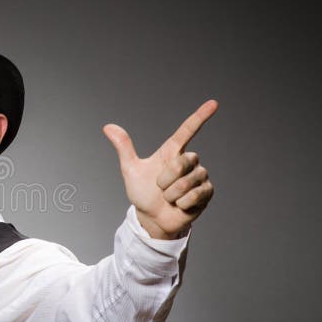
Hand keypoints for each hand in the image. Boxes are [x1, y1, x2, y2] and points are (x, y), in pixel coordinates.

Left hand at [103, 100, 217, 239]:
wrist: (152, 217)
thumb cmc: (142, 192)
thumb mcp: (130, 170)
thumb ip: (123, 148)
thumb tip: (108, 126)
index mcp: (172, 152)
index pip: (187, 131)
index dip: (200, 117)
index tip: (213, 103)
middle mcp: (188, 161)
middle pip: (182, 162)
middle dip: (165, 179)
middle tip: (160, 188)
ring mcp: (200, 176)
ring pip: (187, 182)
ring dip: (172, 194)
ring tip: (169, 198)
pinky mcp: (207, 192)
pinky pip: (195, 195)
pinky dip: (182, 203)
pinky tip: (180, 205)